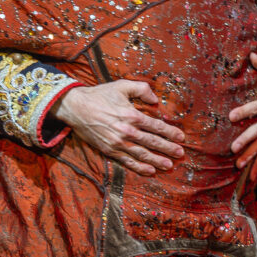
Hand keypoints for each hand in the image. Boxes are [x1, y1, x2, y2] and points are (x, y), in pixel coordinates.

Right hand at [54, 79, 185, 175]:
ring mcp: (118, 143)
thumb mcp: (121, 85)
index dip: (170, 133)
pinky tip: (150, 171)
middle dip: (168, 149)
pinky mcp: (109, 150)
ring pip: (142, 154)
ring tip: (169, 165)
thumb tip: (155, 99)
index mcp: (132, 115)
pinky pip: (127, 161)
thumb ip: (141, 89)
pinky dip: (139, 167)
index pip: (157, 126)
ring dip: (157, 161)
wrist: (75, 107)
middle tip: (180, 154)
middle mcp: (127, 131)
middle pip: (152, 142)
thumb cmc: (99, 95)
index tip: (181, 137)